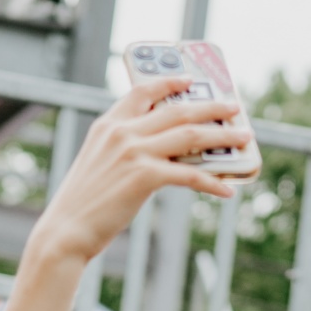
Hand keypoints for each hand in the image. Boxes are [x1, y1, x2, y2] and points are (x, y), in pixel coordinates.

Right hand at [31, 77, 240, 266]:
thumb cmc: (83, 204)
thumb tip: (164, 153)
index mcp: (108, 125)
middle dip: (211, 107)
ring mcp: (134, 152)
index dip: (170, 81)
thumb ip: (122, 149)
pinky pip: (189, 175)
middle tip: (233, 107)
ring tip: (244, 139)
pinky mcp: (145, 176)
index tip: (190, 80)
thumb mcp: (98, 164)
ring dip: (223, 136)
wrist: (66, 231)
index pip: (142, 91)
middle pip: (177, 109)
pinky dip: (212, 182)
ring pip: (191, 135)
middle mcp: (122, 132)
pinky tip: (227, 191)